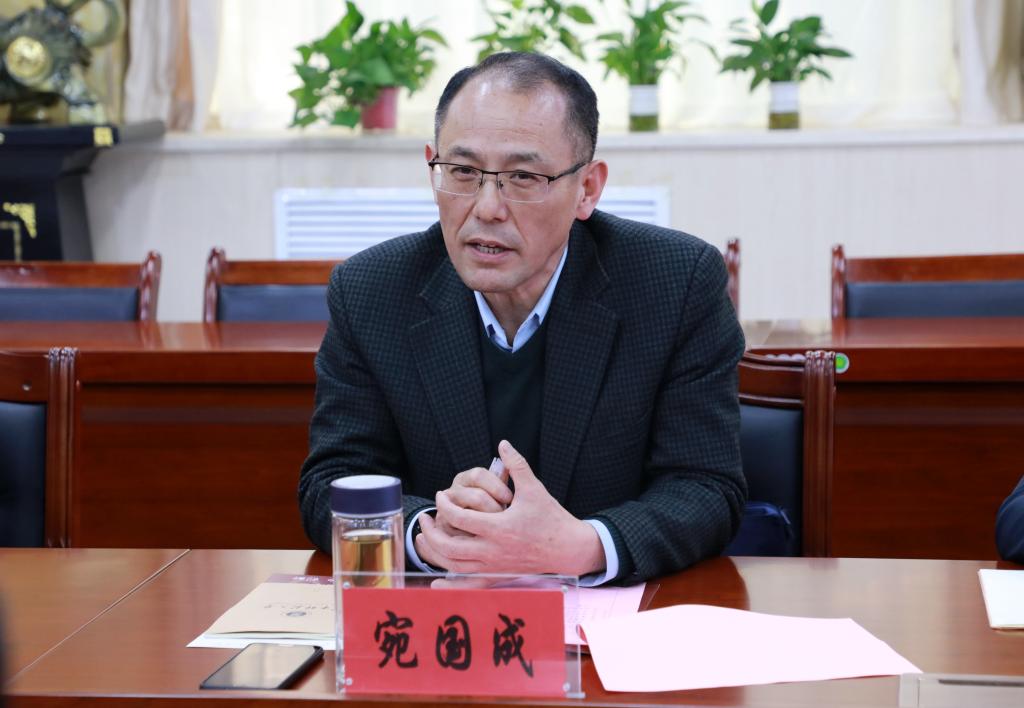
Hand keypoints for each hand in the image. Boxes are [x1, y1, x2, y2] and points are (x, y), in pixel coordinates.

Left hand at [414, 440, 605, 576]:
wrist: (569, 548)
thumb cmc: (551, 518)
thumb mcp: (534, 488)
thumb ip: (516, 465)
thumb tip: (503, 444)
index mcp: (500, 528)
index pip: (460, 518)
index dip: (445, 505)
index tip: (441, 495)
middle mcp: (494, 551)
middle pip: (449, 546)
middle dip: (431, 532)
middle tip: (424, 518)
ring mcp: (494, 567)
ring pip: (454, 566)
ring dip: (434, 553)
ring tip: (425, 538)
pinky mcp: (498, 577)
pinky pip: (468, 586)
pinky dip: (450, 585)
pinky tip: (436, 581)